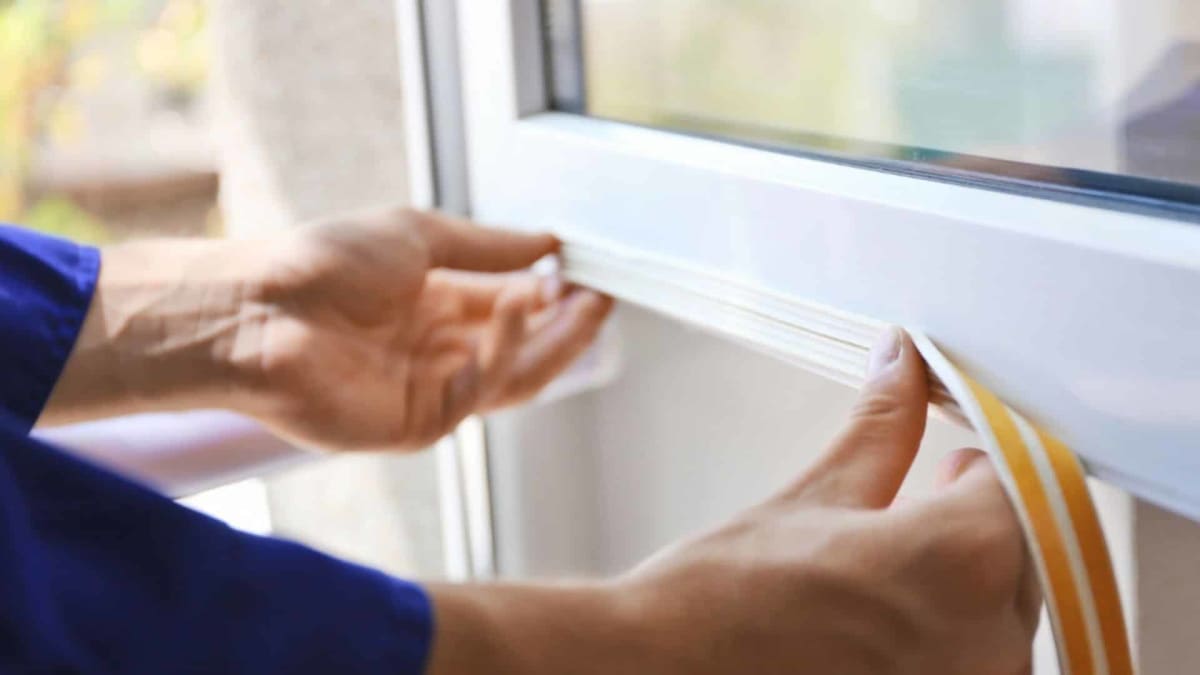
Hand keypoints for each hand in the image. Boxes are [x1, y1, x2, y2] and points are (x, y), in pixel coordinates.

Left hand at [245, 208, 612, 450]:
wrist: (257, 308)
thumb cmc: (319, 265)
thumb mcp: (417, 236)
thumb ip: (487, 247)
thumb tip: (547, 243)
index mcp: (435, 307)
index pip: (512, 308)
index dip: (552, 294)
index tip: (589, 272)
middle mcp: (438, 352)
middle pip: (523, 350)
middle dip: (568, 327)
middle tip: (603, 298)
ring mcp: (430, 391)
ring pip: (513, 378)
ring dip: (554, 344)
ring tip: (585, 305)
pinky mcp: (418, 425)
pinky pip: (479, 392)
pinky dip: (504, 350)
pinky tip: (519, 306)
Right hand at [427, 329, 1038, 674]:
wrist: (665, 669)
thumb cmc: (721, 603)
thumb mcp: (813, 497)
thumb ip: (881, 428)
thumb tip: (901, 363)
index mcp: (960, 561)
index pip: (1025, 488)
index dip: (991, 463)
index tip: (964, 453)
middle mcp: (982, 639)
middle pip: (1025, 552)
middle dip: (982, 517)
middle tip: (939, 487)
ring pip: (1004, 611)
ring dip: (971, 574)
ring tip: (904, 552)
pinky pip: (972, 655)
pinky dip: (950, 626)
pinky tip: (895, 607)